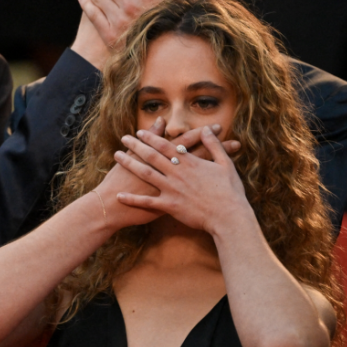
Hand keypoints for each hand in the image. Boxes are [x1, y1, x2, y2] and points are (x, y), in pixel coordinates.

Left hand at [113, 125, 251, 236]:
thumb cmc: (230, 191)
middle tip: (124, 138)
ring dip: (129, 164)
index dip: (152, 137)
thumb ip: (214, 145)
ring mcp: (171, 189)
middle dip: (136, 145)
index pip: (167, 146)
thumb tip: (207, 130)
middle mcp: (177, 173)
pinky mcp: (169, 206)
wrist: (229, 217)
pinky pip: (147, 202)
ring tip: (116, 156)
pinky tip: (119, 196)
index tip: (140, 131)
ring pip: (145, 173)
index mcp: (190, 163)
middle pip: (152, 156)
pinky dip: (132, 199)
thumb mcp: (225, 164)